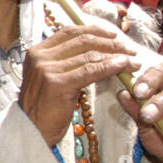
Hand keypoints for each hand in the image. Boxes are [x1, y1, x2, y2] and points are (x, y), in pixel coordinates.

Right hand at [19, 24, 138, 145]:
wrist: (29, 131)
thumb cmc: (43, 109)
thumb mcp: (50, 79)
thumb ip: (65, 63)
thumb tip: (97, 52)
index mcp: (36, 52)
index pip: (70, 32)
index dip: (95, 31)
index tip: (114, 35)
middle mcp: (40, 57)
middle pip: (82, 41)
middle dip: (111, 43)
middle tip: (130, 49)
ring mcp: (48, 70)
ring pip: (90, 56)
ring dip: (116, 56)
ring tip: (133, 61)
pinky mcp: (58, 83)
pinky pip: (92, 71)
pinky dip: (111, 67)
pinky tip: (123, 67)